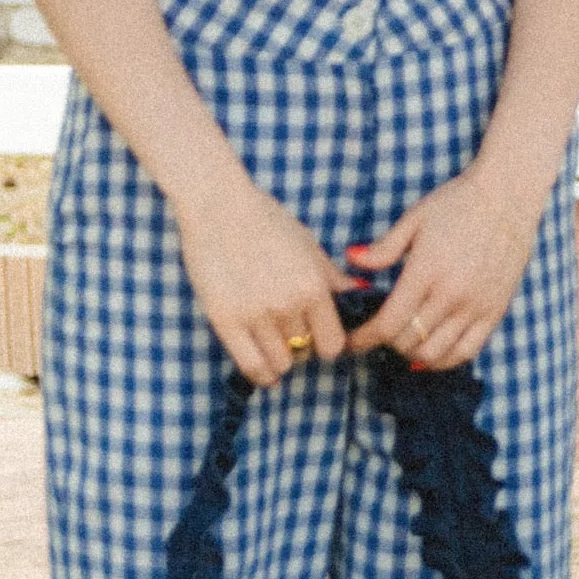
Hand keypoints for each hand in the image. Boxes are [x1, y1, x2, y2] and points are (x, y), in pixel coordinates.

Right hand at [172, 170, 357, 386]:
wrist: (217, 204)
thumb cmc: (265, 219)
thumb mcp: (307, 244)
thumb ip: (332, 276)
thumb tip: (361, 294)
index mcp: (313, 286)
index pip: (333, 344)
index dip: (327, 345)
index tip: (318, 338)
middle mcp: (288, 305)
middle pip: (305, 353)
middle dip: (301, 348)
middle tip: (290, 335)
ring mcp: (256, 314)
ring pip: (280, 363)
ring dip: (279, 359)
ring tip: (272, 343)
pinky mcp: (225, 320)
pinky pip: (251, 366)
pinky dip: (261, 374)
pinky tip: (263, 369)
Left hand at [344, 166, 544, 369]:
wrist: (507, 196)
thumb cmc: (456, 204)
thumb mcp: (414, 220)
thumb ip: (383, 248)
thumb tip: (351, 259)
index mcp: (425, 272)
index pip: (388, 323)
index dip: (364, 339)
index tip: (352, 342)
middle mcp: (451, 295)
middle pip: (408, 342)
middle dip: (385, 344)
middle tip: (378, 335)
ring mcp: (475, 306)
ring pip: (436, 353)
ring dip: (412, 354)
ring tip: (403, 343)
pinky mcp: (494, 311)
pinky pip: (467, 351)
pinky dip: (444, 359)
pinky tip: (431, 353)